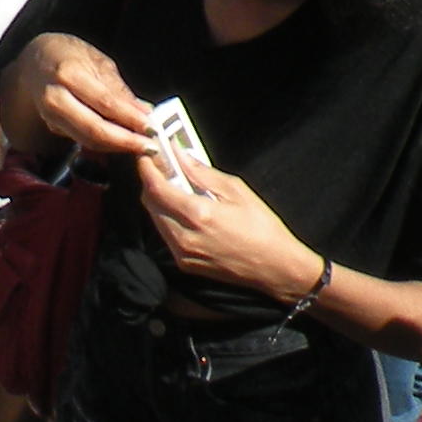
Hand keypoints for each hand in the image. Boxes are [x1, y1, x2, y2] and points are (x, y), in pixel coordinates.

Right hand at [11, 34, 150, 160]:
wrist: (35, 61)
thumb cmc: (70, 55)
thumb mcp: (97, 61)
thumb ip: (118, 89)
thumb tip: (145, 111)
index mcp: (68, 74)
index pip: (104, 102)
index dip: (130, 118)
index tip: (153, 128)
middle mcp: (55, 97)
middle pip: (93, 129)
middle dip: (125, 142)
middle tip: (150, 147)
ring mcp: (50, 116)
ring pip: (87, 140)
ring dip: (117, 147)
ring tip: (141, 146)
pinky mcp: (53, 128)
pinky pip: (82, 140)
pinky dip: (105, 144)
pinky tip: (123, 142)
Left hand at [134, 153, 315, 300]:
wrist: (274, 268)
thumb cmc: (261, 227)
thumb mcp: (236, 191)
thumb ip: (202, 173)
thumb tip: (179, 155)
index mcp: (197, 215)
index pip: (156, 187)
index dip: (147, 167)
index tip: (148, 153)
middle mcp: (184, 237)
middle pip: (149, 203)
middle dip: (151, 181)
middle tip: (162, 166)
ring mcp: (183, 253)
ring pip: (155, 219)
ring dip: (158, 199)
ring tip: (173, 184)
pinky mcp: (185, 265)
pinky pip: (166, 234)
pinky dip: (167, 217)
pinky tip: (182, 207)